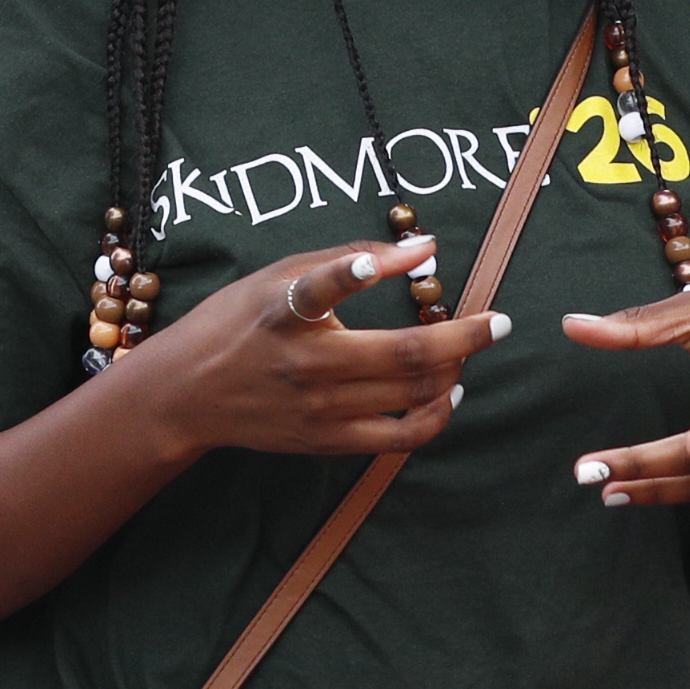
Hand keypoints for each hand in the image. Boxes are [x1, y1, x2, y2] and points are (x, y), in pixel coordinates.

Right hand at [128, 236, 502, 462]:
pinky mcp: (326, 440)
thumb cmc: (239, 322)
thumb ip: (349, 259)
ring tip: (471, 348)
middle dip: (464, 338)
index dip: (361, 271)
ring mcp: (318, 408)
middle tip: (500, 323)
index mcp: (284, 313)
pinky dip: (434, 417)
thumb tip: (423, 248)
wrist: (189, 393)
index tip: (411, 257)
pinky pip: (397, 438)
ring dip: (454, 370)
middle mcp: (304, 363)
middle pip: (401, 355)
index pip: (321, 288)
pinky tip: (450, 393)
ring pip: (409, 394)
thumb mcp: (279, 276)